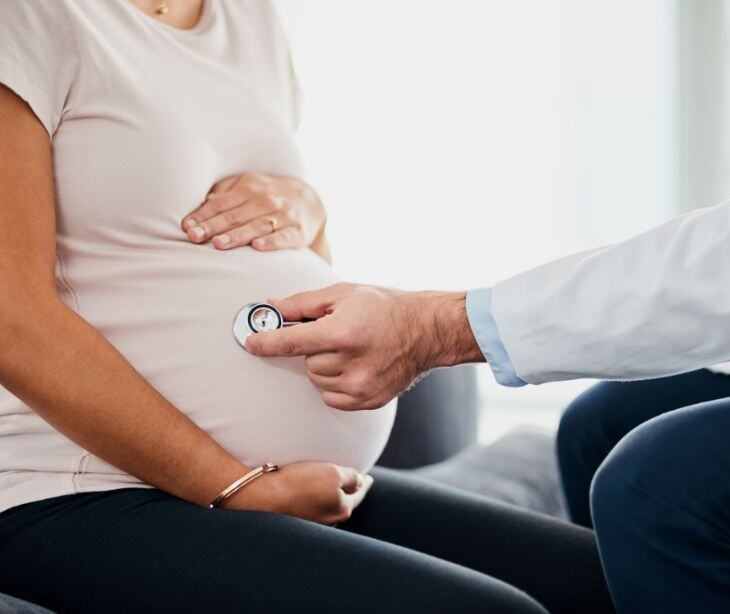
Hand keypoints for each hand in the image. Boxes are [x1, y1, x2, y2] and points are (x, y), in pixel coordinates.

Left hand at [182, 173, 325, 251]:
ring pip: (256, 226)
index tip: (187, 227)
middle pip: (235, 215)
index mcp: (248, 188)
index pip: (221, 203)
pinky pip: (283, 237)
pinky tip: (257, 248)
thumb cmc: (269, 195)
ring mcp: (282, 215)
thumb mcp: (248, 185)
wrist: (309, 201)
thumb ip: (225, 193)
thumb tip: (202, 204)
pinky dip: (271, 242)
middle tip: (195, 237)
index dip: (203, 215)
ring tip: (219, 244)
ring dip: (237, 236)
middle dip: (214, 226)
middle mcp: (265, 200)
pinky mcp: (297, 231)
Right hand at [224, 461, 372, 524]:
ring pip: (327, 508)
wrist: (263, 497)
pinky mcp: (296, 522)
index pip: (359, 494)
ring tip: (332, 487)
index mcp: (342, 509)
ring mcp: (312, 524)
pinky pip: (312, 509)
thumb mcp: (332, 473)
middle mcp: (329, 521)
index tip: (368, 478)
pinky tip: (309, 495)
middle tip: (353, 482)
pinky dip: (315, 501)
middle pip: (344, 503)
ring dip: (331, 498)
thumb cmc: (299, 483)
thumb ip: (351, 477)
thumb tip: (360, 481)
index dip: (364, 484)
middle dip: (349, 493)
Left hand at [245, 283, 484, 409]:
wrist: (426, 331)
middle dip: (313, 348)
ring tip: (350, 349)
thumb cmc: (384, 307)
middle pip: (306, 362)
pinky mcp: (367, 401)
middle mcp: (351, 363)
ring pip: (318, 380)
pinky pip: (331, 397)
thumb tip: (270, 307)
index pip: (292, 342)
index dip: (266, 343)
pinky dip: (335, 383)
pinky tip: (355, 366)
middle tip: (335, 334)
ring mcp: (361, 386)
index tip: (250, 343)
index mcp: (343, 333)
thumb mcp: (343, 294)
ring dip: (324, 366)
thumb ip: (303, 304)